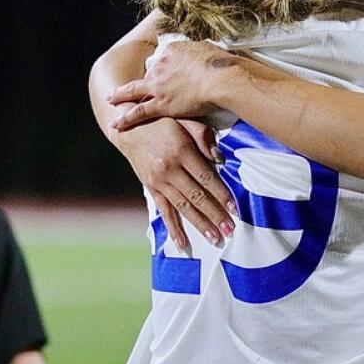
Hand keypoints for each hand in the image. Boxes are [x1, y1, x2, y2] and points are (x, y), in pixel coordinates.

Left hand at [108, 39, 236, 129]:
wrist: (221, 78)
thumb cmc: (222, 64)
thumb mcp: (209, 49)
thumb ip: (201, 53)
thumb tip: (205, 55)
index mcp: (173, 51)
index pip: (164, 60)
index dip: (164, 67)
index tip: (165, 72)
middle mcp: (161, 66)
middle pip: (147, 74)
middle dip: (140, 81)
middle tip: (128, 86)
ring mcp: (158, 85)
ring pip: (134, 91)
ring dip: (120, 95)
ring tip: (111, 99)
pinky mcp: (161, 104)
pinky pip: (139, 112)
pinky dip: (126, 118)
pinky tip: (116, 123)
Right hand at [114, 118, 235, 250]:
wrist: (128, 128)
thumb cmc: (163, 122)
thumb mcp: (185, 121)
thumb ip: (204, 137)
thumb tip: (220, 160)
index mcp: (181, 151)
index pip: (207, 178)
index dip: (222, 195)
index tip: (235, 209)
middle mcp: (169, 169)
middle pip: (197, 197)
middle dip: (215, 215)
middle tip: (230, 230)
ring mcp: (159, 181)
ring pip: (183, 207)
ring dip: (200, 224)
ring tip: (215, 238)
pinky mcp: (151, 188)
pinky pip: (164, 211)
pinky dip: (173, 228)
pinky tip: (182, 243)